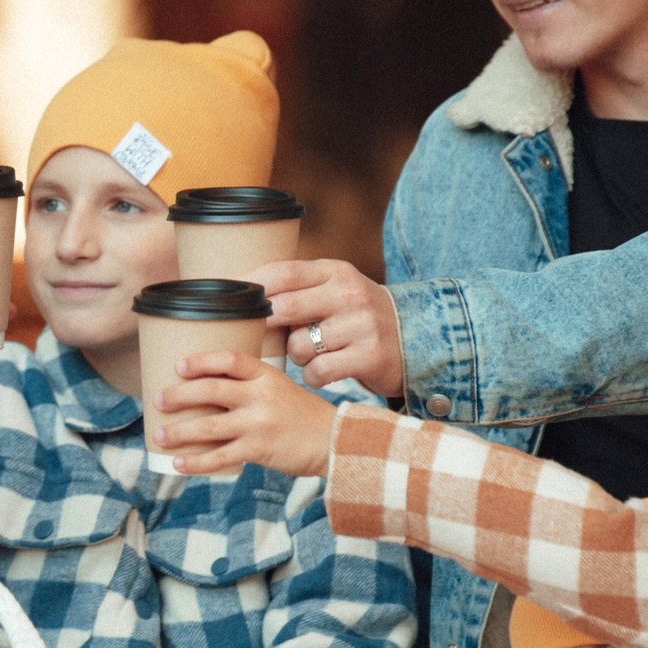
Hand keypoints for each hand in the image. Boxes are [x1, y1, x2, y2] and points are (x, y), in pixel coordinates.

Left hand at [150, 350, 338, 478]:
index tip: (179, 365)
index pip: (231, 360)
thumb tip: (208, 389)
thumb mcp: (281, 388)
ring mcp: (259, 424)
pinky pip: (220, 457)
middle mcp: (261, 396)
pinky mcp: (259, 450)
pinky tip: (178, 463)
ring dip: (179, 431)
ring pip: (209, 425)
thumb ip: (251, 386)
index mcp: (267, 376)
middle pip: (212, 390)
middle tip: (157, 399)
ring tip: (158, 435)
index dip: (202, 360)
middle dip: (179, 394)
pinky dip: (196, 462)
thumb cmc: (302, 415)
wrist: (334, 442)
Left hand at [247, 258, 403, 398]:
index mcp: (336, 271)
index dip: (252, 285)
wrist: (418, 339)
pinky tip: (325, 371)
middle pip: (284, 308)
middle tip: (264, 336)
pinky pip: (317, 372)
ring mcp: (362, 324)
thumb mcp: (336, 291)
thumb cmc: (357, 318)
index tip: (229, 300)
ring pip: (298, 346)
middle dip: (266, 326)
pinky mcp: (370, 356)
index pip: (284, 272)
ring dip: (295, 356)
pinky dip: (313, 376)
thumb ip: (299, 289)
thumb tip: (241, 297)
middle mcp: (349, 293)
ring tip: (312, 353)